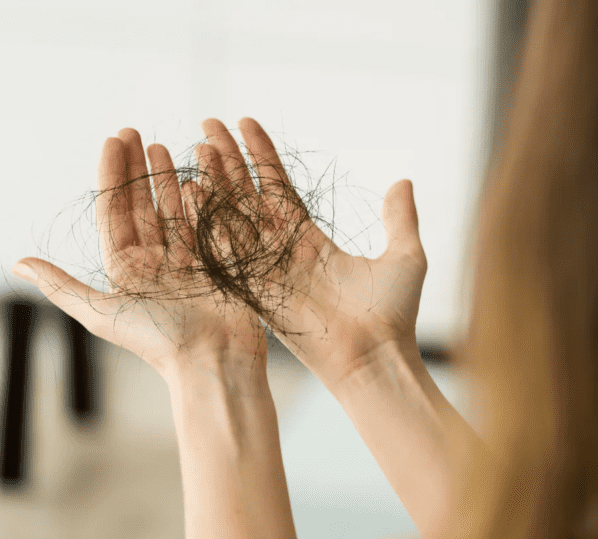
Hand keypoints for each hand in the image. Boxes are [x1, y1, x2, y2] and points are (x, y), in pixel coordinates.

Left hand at [11, 129, 266, 379]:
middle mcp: (156, 263)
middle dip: (137, 168)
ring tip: (163, 145)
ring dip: (168, 177)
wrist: (215, 360)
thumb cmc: (159, 340)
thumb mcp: (101, 312)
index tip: (114, 140)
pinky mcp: (218, 263)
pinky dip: (203, 195)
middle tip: (134, 132)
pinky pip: (206, 221)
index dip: (112, 175)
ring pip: (174, 209)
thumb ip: (61, 285)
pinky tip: (199, 171)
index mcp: (127, 271)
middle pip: (142, 205)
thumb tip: (17, 263)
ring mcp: (189, 261)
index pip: (114, 213)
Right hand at [198, 117, 426, 389]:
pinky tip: (193, 187)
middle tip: (206, 122)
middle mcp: (284, 250)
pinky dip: (211, 219)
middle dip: (228, 158)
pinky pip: (230, 247)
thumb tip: (403, 180)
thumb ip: (400, 218)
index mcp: (312, 239)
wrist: (376, 357)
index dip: (261, 155)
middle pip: (248, 194)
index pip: (279, 186)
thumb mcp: (405, 256)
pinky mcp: (257, 288)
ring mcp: (267, 268)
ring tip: (197, 143)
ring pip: (234, 214)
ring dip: (215, 179)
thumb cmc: (394, 314)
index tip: (244, 122)